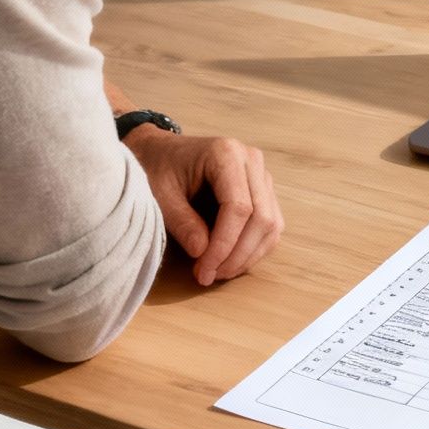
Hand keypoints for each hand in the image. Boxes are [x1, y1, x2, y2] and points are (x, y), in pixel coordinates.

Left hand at [125, 128, 283, 285]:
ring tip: (217, 272)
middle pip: (262, 218)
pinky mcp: (264, 191)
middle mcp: (251, 160)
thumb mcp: (159, 195)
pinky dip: (254, 249)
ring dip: (248, 256)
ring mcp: (261, 175)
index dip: (225, 244)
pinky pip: (271, 226)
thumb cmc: (157, 169)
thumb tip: (202, 253)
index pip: (239, 207)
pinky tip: (229, 262)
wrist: (160, 152)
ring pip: (271, 225)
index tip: (203, 269)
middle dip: (237, 255)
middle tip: (208, 275)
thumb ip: (181, 222)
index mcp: (226, 154)